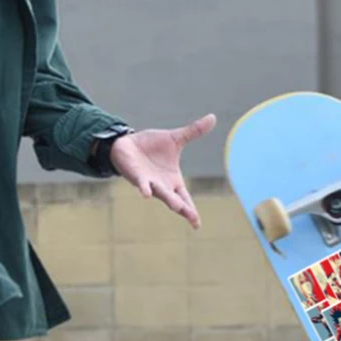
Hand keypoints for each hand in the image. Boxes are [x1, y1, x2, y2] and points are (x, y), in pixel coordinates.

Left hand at [110, 113, 215, 228]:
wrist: (128, 143)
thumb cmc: (151, 146)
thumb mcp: (176, 138)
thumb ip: (193, 131)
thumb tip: (213, 117)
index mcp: (173, 180)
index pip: (184, 198)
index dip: (191, 210)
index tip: (197, 224)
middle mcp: (162, 185)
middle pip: (175, 199)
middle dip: (183, 207)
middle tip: (192, 217)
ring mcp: (149, 182)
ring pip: (160, 193)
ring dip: (168, 199)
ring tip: (177, 207)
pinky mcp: (136, 176)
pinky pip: (142, 184)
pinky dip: (144, 189)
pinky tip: (145, 194)